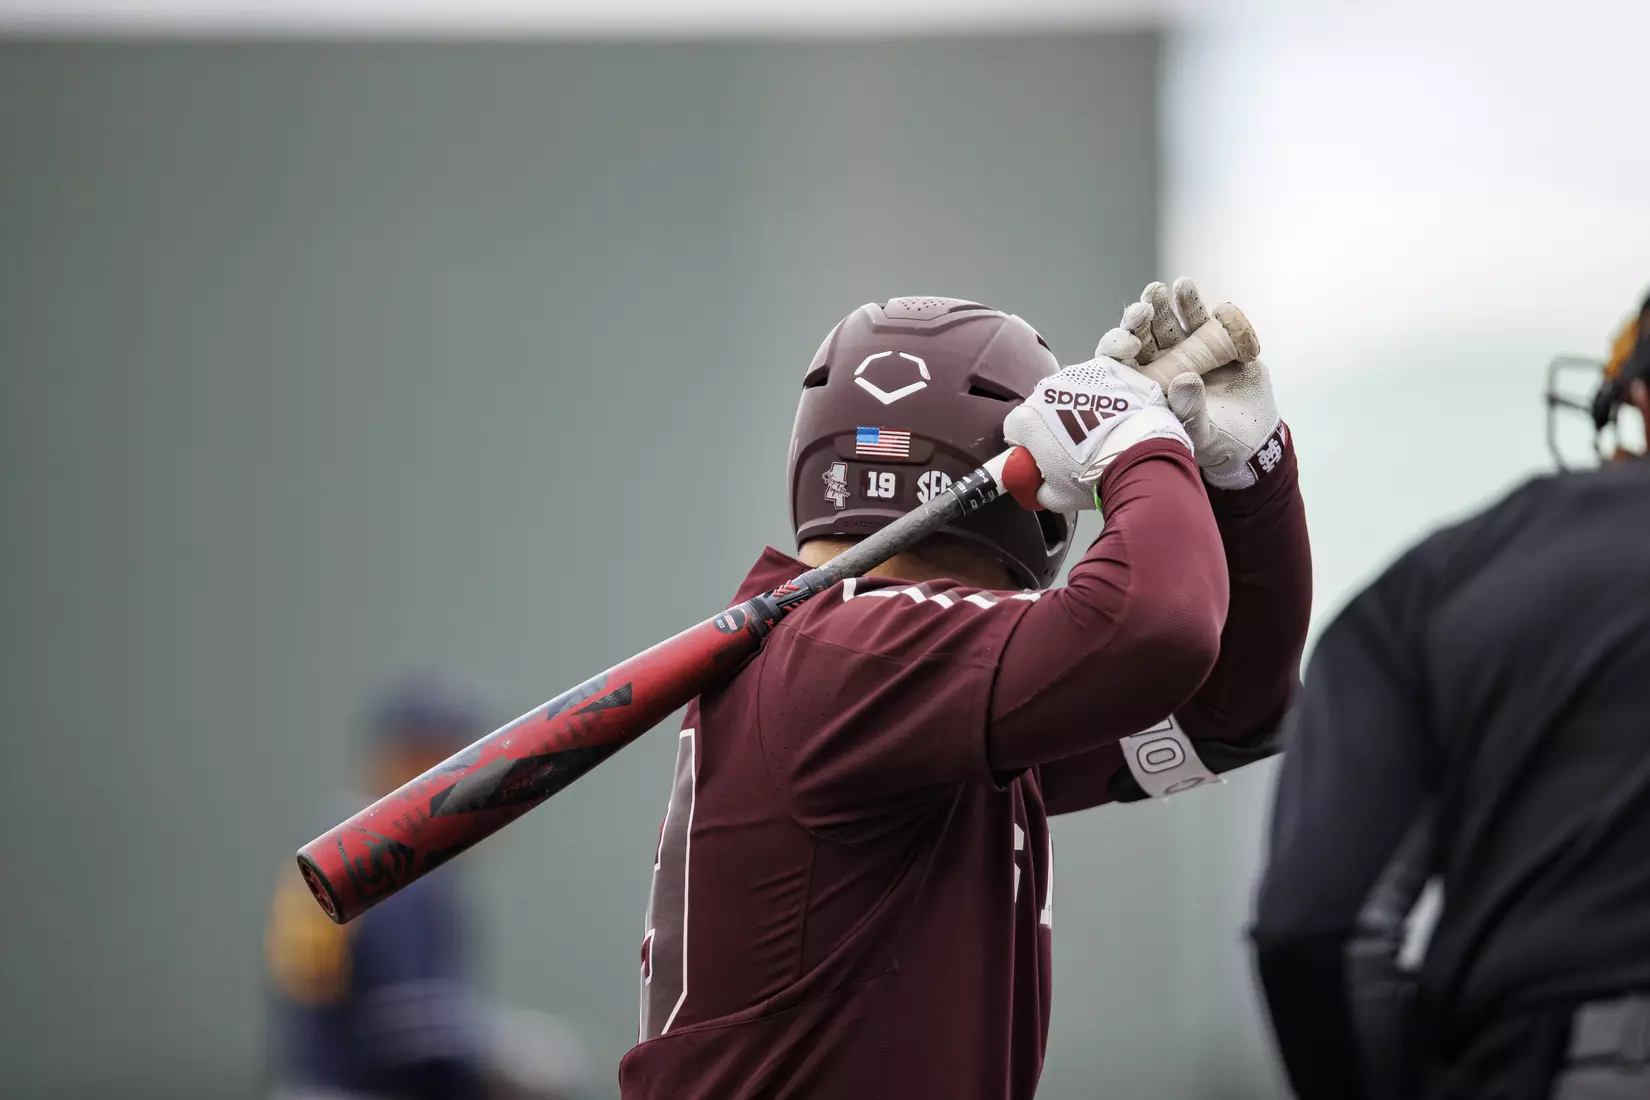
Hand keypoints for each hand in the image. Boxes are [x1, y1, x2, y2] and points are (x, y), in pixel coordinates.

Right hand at [1001, 314, 1192, 512]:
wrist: (1140, 457)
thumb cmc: (1093, 477)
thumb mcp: (1053, 496)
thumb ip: (1034, 486)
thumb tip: (1033, 483)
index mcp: (1026, 419)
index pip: (1015, 429)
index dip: (1028, 445)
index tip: (1044, 458)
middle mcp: (1046, 389)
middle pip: (1043, 407)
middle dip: (1054, 424)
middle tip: (1077, 448)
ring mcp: (1079, 373)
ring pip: (1072, 391)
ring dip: (1080, 407)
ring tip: (1102, 432)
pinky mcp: (1107, 367)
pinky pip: (1099, 381)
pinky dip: (1105, 395)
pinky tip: (1117, 415)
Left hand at [1127, 278, 1282, 489]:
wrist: (1252, 437)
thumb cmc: (1216, 442)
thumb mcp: (1202, 433)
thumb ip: (1190, 410)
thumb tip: (1184, 379)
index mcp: (1144, 385)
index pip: (1121, 361)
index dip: (1120, 347)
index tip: (1129, 343)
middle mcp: (1160, 363)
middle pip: (1143, 335)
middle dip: (1143, 317)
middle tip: (1148, 304)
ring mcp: (1186, 349)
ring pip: (1171, 322)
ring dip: (1170, 304)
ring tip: (1177, 287)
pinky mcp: (1214, 340)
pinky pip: (1204, 319)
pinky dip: (1199, 306)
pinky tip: (1197, 294)